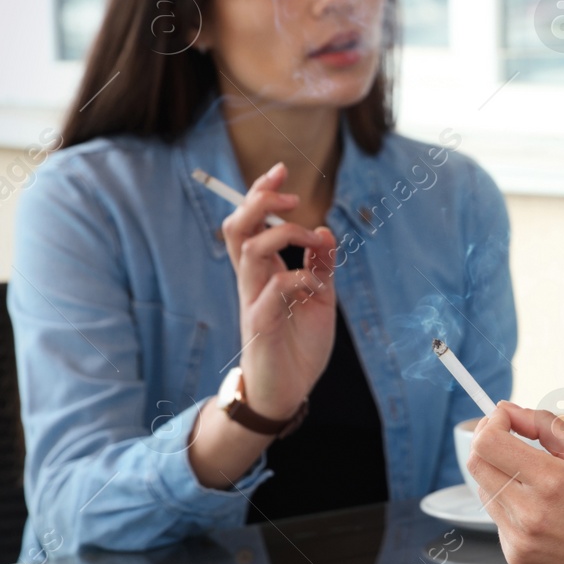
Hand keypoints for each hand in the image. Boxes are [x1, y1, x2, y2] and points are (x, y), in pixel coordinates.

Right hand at [221, 161, 336, 417]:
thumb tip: (325, 231)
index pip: (252, 223)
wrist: (286, 392)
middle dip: (260, 203)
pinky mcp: (261, 324)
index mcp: (264, 272)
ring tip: (313, 243)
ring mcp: (253, 301)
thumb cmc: (298, 345)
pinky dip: (300, 277)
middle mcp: (252, 281)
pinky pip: (273, 289)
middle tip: (291, 198)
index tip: (281, 171)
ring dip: (287, 237)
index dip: (261, 194)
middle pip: (238, 228)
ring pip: (250, 251)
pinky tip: (317, 286)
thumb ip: (321, 265)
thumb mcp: (319, 297)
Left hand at [467, 403, 563, 563]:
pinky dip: (511, 506)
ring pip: (483, 491)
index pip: (489, 442)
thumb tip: (511, 412)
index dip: (492, 422)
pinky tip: (540, 511)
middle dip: (489, 443)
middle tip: (508, 437)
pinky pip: (497, 519)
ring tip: (534, 480)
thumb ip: (547, 425)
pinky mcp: (516, 557)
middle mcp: (529, 513)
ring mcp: (519, 539)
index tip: (504, 418)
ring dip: (500, 475)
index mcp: (552, 481)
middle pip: (477, 464)